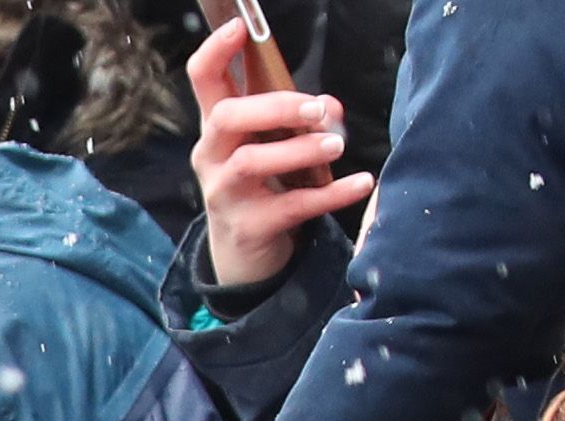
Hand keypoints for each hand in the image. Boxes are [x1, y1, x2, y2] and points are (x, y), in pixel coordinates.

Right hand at [184, 23, 363, 292]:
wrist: (244, 250)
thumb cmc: (262, 181)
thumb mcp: (269, 143)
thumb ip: (297, 117)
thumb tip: (330, 108)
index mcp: (216, 127)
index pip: (202, 79)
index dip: (216, 50)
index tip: (242, 27)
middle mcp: (211, 157)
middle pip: (227, 117)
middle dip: (275, 107)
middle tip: (318, 109)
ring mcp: (224, 194)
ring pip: (252, 163)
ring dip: (300, 150)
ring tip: (336, 145)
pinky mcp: (249, 227)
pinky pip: (293, 207)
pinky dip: (332, 195)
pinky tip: (362, 182)